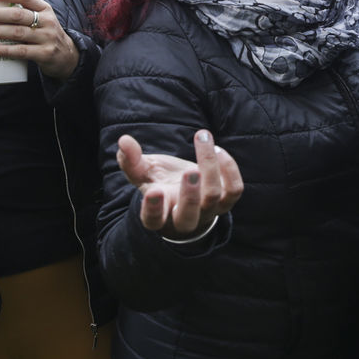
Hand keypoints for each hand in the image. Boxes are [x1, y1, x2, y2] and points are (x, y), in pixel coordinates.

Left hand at [0, 0, 77, 79]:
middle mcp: (47, 21)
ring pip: (17, 33)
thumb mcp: (41, 19)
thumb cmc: (46, 35)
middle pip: (17, 15)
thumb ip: (23, 12)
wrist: (68, 56)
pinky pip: (21, 51)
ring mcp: (47, 38)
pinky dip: (5, 49)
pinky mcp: (45, 54)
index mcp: (44, 8)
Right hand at [116, 130, 242, 238]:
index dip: (153, 209)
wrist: (187, 195)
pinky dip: (230, 169)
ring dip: (210, 167)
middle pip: (188, 215)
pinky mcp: (226, 201)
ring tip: (202, 138)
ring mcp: (207, 211)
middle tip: (189, 171)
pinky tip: (218, 150)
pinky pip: (234, 189)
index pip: (153, 221)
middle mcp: (184, 218)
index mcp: (159, 216)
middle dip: (190, 194)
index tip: (154, 191)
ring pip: (213, 196)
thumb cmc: (162, 184)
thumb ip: (131, 160)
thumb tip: (123, 141)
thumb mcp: (145, 174)